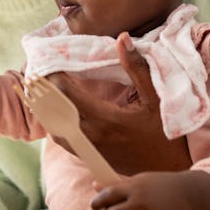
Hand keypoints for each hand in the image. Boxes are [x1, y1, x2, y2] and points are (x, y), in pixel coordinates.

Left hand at [47, 32, 191, 174]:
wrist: (170, 171)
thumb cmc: (166, 134)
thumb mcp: (156, 98)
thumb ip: (137, 68)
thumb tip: (123, 38)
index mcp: (105, 119)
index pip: (67, 94)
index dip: (54, 76)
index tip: (48, 60)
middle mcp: (91, 136)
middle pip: (54, 110)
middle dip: (45, 89)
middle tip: (38, 70)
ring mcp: (89, 149)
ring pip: (54, 127)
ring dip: (47, 107)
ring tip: (43, 87)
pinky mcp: (89, 157)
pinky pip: (63, 138)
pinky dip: (55, 121)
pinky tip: (55, 109)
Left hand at [90, 170, 209, 209]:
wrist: (188, 198)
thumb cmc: (160, 186)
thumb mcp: (140, 181)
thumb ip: (118, 185)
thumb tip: (95, 186)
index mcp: (135, 189)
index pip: (108, 196)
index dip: (98, 201)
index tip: (94, 204)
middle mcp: (140, 206)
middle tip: (115, 208)